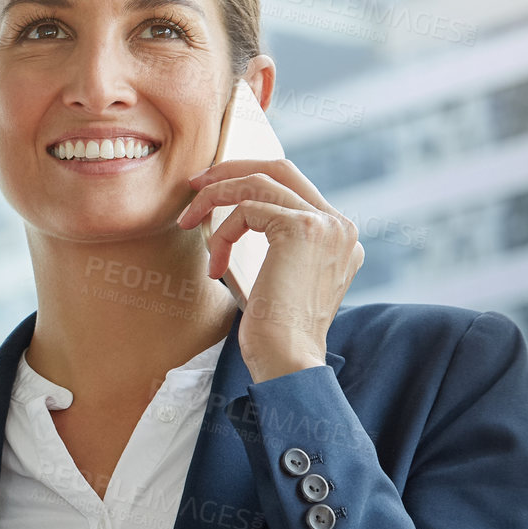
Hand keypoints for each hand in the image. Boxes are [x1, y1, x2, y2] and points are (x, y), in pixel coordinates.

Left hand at [175, 157, 363, 382]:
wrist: (288, 359)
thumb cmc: (276, 329)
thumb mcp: (282, 276)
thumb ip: (279, 243)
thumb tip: (241, 212)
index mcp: (339, 235)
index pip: (294, 185)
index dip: (250, 178)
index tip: (213, 189)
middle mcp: (340, 225)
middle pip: (280, 169)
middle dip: (232, 169)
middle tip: (195, 183)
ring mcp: (325, 224)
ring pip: (258, 182)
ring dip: (214, 197)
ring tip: (188, 221)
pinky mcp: (302, 228)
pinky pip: (246, 210)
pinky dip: (221, 234)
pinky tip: (216, 268)